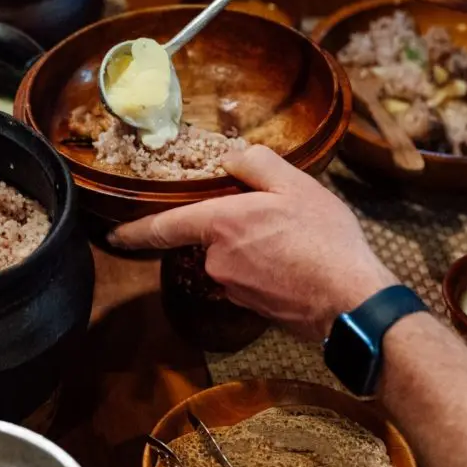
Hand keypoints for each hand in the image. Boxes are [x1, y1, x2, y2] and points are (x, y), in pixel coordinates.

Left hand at [109, 146, 396, 338]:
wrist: (352, 303)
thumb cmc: (325, 240)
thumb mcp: (295, 184)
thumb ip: (255, 164)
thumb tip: (230, 159)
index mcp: (219, 226)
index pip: (164, 226)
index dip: (136, 230)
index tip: (115, 234)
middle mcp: (216, 261)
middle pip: (209, 237)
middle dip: (233, 225)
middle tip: (275, 218)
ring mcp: (234, 288)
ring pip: (233, 258)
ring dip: (253, 247)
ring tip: (295, 240)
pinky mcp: (253, 308)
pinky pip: (251, 278)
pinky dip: (267, 267)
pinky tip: (298, 262)